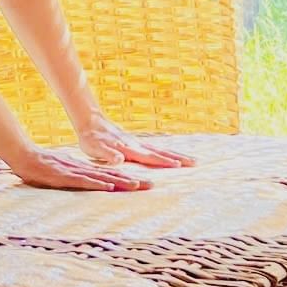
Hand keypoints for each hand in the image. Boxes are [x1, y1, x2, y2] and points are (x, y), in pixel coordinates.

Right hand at [8, 142, 157, 191]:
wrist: (25, 157)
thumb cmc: (44, 165)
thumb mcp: (65, 170)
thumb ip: (78, 176)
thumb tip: (91, 181)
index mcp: (86, 170)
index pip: (111, 176)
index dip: (129, 179)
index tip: (145, 184)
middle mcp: (84, 170)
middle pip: (112, 177)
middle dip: (133, 181)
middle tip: (152, 185)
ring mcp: (75, 173)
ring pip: (102, 178)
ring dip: (120, 182)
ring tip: (138, 186)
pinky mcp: (65, 177)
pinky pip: (84, 182)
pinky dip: (97, 184)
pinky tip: (109, 187)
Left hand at [74, 115, 194, 171]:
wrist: (91, 122)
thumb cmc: (92, 138)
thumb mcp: (96, 148)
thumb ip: (108, 154)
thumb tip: (119, 159)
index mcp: (130, 149)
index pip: (150, 157)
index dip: (164, 161)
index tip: (179, 165)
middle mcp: (137, 145)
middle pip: (162, 152)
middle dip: (178, 157)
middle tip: (196, 162)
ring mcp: (138, 143)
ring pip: (161, 149)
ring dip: (176, 155)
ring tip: (191, 160)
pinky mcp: (136, 143)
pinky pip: (156, 149)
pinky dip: (167, 152)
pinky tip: (172, 156)